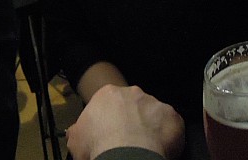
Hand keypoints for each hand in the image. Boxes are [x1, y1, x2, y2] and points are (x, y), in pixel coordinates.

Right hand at [66, 85, 184, 159]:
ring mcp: (154, 103)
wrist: (125, 156)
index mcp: (108, 94)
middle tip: (129, 141)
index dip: (111, 119)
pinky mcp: (172, 117)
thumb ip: (77, 131)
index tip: (111, 133)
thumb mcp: (76, 140)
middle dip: (132, 120)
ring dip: (151, 127)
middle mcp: (132, 93)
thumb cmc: (98, 146)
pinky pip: (171, 126)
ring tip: (146, 148)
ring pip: (154, 114)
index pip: (110, 102)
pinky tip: (161, 150)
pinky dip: (168, 137)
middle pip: (133, 104)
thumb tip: (75, 132)